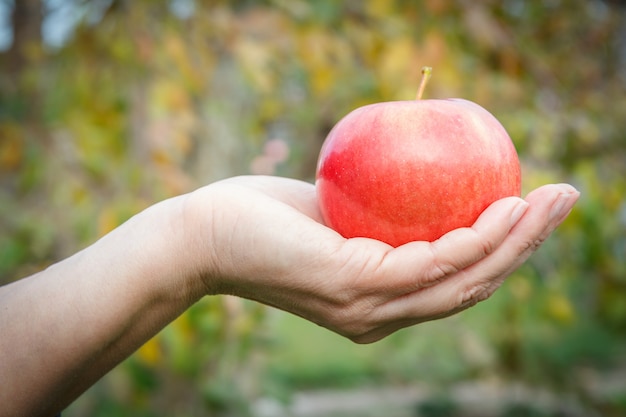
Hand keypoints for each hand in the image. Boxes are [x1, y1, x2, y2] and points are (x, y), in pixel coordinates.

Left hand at [187, 176, 579, 342]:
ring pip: (462, 279)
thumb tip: (412, 176)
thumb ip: (374, 213)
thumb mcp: (332, 215)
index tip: (533, 211)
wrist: (204, 235)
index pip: (455, 283)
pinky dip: (474, 237)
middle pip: (473, 285)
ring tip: (551, 199)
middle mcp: (381, 316)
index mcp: (380, 303)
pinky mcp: (351, 286)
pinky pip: (428, 262)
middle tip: (565, 199)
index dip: (504, 252)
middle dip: (527, 246)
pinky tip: (503, 206)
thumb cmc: (265, 220)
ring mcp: (368, 307)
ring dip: (516, 240)